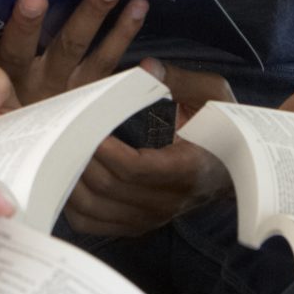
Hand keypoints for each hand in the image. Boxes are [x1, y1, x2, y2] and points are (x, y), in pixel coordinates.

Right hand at [0, 0, 149, 113]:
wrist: (11, 151)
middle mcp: (20, 82)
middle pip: (22, 50)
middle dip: (25, 25)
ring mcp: (55, 87)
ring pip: (74, 49)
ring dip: (93, 15)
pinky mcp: (84, 89)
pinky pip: (110, 67)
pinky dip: (129, 44)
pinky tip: (146, 20)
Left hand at [60, 65, 234, 237]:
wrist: (236, 171)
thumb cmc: (222, 129)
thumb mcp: (213, 95)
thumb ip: (180, 80)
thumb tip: (146, 68)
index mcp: (188, 169)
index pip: (136, 168)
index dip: (106, 150)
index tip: (86, 126)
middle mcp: (167, 201)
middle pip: (108, 188)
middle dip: (78, 158)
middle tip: (60, 132)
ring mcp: (150, 218)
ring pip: (94, 210)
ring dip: (69, 181)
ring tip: (57, 151)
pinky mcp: (136, 225)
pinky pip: (92, 224)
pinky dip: (71, 204)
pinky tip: (65, 177)